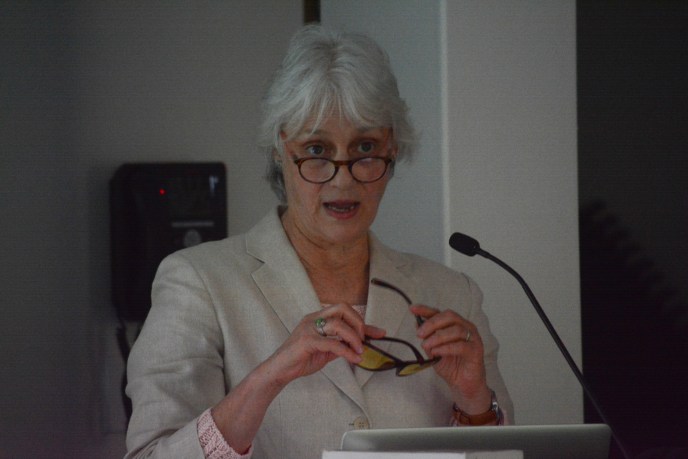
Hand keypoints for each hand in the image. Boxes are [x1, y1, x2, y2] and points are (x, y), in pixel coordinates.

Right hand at [265, 304, 385, 387]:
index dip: (364, 322)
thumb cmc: (301, 359)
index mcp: (318, 317)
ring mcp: (309, 328)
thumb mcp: (325, 350)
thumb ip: (340, 344)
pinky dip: (347, 351)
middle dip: (358, 323)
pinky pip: (332, 343)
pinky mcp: (306, 341)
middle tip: (363, 341)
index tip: (380, 333)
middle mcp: (313, 318)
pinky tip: (354, 358)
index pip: (345, 311)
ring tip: (359, 351)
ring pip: (338, 324)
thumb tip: (361, 345)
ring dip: (354, 338)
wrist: (279, 370)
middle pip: (342, 308)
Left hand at [412, 305, 491, 412]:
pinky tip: (436, 352)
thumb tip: (417, 325)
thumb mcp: (434, 350)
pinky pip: (461, 345)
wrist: (463, 385)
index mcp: (455, 324)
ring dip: (438, 337)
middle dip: (432, 323)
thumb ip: (428, 338)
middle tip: (419, 334)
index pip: (440, 313)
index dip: (426, 309)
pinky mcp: (476, 350)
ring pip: (456, 330)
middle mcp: (466, 327)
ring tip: (427, 346)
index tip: (412, 309)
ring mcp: (473, 338)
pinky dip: (446, 348)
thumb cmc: (451, 366)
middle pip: (449, 316)